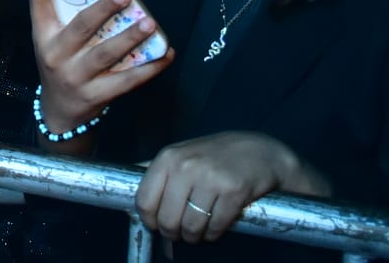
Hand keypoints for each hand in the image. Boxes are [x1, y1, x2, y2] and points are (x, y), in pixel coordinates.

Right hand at [30, 0, 171, 135]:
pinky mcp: (97, 96)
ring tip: (150, 23)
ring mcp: (76, 77)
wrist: (59, 113)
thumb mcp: (52, 42)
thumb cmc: (60, 65)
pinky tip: (165, 54)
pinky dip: (149, 67)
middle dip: (103, 9)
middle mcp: (56, 55)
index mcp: (43, 36)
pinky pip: (126, 80)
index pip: (38, 3)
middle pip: (81, 27)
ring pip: (106, 54)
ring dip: (130, 38)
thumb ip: (68, 17)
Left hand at [136, 131, 330, 243]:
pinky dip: (214, 234)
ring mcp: (210, 178)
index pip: (144, 201)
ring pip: (191, 227)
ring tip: (199, 230)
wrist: (260, 152)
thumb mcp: (182, 156)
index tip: (158, 225)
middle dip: (173, 233)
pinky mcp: (234, 192)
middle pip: (167, 219)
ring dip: (195, 236)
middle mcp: (186, 166)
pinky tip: (217, 225)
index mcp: (167, 158)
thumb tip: (128, 196)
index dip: (150, 221)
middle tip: (181, 233)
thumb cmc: (216, 157)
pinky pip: (216, 227)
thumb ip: (156, 173)